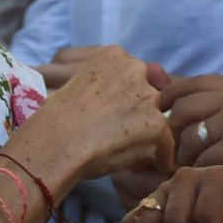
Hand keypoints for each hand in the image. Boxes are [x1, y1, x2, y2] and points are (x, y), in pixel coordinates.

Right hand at [17, 47, 173, 185]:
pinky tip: (142, 167)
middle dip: (138, 114)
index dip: (127, 97)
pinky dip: (159, 157)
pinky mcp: (157, 124)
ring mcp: (148, 97)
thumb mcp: (75, 87)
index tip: (117, 113)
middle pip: (148, 94)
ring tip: (128, 152)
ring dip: (147, 135)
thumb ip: (102, 87)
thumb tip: (115, 106)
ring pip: (158, 119)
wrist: (56, 141)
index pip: (133, 74)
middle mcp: (135, 69)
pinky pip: (166, 145)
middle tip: (121, 135)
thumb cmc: (55, 120)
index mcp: (112, 55)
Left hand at [159, 74, 222, 176]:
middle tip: (169, 153)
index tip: (161, 117)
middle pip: (179, 111)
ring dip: (184, 158)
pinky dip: (203, 174)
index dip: (167, 101)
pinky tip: (210, 184)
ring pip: (188, 140)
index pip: (186, 86)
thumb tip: (190, 85)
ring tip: (191, 173)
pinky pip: (206, 162)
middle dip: (169, 133)